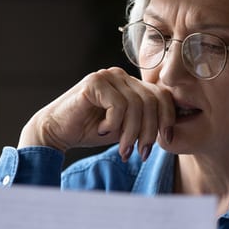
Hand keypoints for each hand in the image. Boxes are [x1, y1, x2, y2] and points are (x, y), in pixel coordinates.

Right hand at [17, 67, 174, 159]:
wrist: (56, 132)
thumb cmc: (91, 131)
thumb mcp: (126, 129)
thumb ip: (146, 124)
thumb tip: (172, 132)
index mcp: (132, 84)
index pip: (162, 95)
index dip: (168, 119)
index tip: (165, 141)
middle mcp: (121, 76)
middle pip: (152, 101)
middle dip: (149, 131)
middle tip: (140, 153)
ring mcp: (108, 76)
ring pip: (136, 105)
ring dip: (131, 133)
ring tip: (123, 149)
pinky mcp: (94, 82)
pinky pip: (118, 105)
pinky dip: (113, 124)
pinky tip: (102, 130)